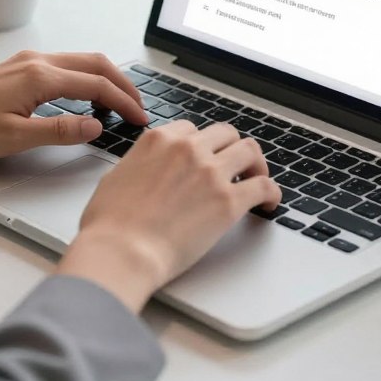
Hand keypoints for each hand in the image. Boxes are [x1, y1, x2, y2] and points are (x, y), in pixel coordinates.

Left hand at [0, 50, 148, 162]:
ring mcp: (27, 61)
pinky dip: (85, 78)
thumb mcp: (14, 138)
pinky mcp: (18, 68)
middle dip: (122, 84)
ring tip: (119, 104)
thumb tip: (96, 126)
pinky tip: (85, 98)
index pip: (96, 85)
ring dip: (104, 79)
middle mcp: (37, 61)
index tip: (140, 119)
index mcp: (40, 76)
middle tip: (139, 108)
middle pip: (94, 64)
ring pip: (80, 61)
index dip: (124, 102)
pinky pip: (64, 66)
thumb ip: (59, 131)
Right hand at [57, 120, 280, 312]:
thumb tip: (144, 170)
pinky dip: (271, 193)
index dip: (200, 145)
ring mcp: (211, 173)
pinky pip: (263, 187)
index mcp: (160, 139)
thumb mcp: (115, 176)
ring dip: (255, 164)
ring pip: (249, 151)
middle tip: (234, 166)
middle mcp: (188, 149)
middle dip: (230, 148)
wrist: (122, 252)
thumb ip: (138, 164)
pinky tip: (269, 203)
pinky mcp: (228, 202)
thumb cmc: (110, 224)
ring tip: (257, 179)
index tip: (205, 158)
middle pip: (225, 134)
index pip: (191, 129)